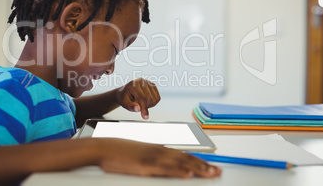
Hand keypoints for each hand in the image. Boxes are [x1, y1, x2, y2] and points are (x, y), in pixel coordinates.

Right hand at [97, 138, 221, 177]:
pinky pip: (165, 170)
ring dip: (197, 169)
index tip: (211, 166)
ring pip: (179, 164)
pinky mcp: (145, 167)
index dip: (199, 161)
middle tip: (219, 171)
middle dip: (204, 166)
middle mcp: (159, 152)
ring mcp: (153, 159)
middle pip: (186, 159)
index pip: (183, 155)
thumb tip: (165, 161)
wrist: (104, 147)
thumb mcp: (140, 151)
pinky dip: (178, 172)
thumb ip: (153, 156)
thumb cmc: (120, 150)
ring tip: (211, 173)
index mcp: (159, 148)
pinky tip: (188, 175)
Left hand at [117, 78, 159, 118]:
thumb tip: (138, 109)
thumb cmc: (124, 97)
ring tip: (141, 103)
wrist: (125, 92)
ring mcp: (148, 82)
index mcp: (133, 84)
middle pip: (149, 98)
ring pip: (155, 99)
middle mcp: (142, 81)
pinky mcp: (153, 85)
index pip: (142, 97)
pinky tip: (146, 101)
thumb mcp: (123, 103)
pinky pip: (158, 98)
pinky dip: (153, 103)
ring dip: (149, 105)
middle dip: (145, 106)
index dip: (144, 108)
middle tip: (138, 106)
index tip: (144, 116)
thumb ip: (130, 106)